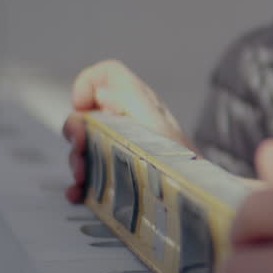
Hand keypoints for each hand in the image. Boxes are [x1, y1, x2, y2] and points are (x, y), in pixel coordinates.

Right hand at [61, 59, 189, 202]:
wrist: (197, 198)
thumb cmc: (181, 162)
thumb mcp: (157, 124)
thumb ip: (130, 99)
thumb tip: (102, 89)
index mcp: (139, 104)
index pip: (108, 75)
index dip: (87, 84)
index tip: (82, 107)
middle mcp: (129, 123)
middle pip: (87, 114)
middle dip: (77, 133)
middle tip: (82, 152)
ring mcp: (123, 149)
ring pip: (84, 146)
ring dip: (76, 162)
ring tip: (84, 179)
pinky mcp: (121, 176)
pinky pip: (90, 175)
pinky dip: (80, 185)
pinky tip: (80, 195)